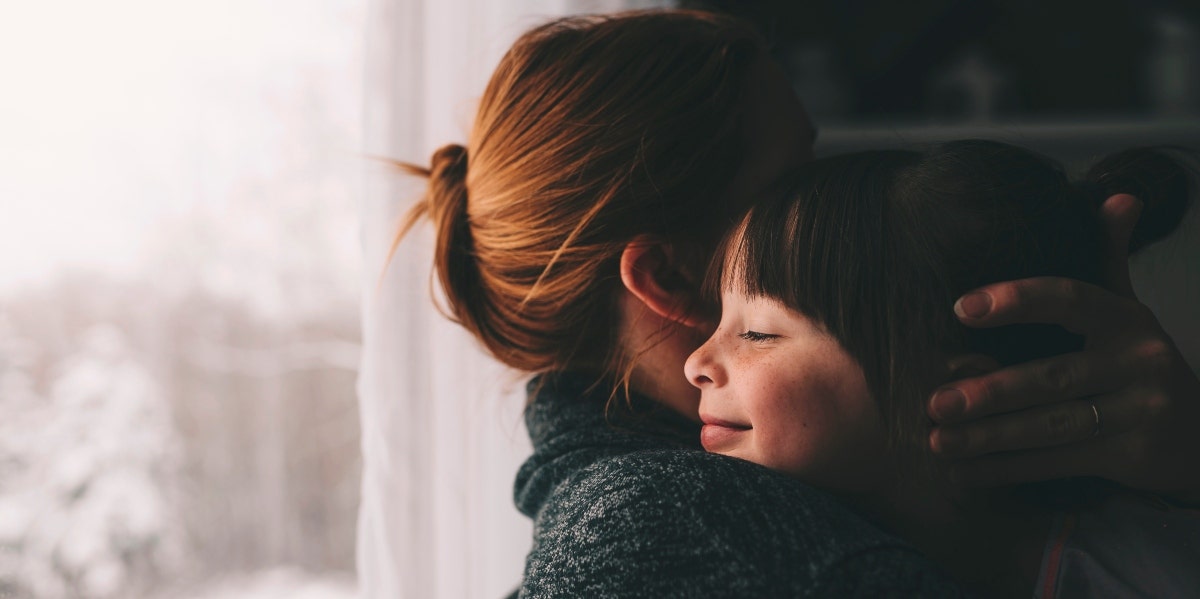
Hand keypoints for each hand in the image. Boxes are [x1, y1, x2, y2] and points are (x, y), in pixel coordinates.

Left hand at [928, 194, 1199, 501]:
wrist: (1199, 434)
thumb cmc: (1136, 363)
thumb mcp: (1127, 309)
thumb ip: (1108, 257)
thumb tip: (1118, 197)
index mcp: (1125, 318)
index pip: (1069, 300)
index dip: (1017, 301)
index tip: (961, 307)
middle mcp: (1137, 361)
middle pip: (1050, 378)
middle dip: (989, 391)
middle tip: (935, 401)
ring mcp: (1140, 412)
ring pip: (1049, 426)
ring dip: (988, 438)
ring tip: (937, 441)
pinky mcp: (1132, 457)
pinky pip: (1057, 463)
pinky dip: (1006, 470)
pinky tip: (963, 473)